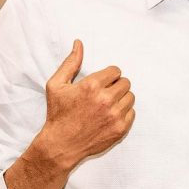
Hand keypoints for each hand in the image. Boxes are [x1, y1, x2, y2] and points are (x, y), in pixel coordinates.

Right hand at [37, 41, 134, 166]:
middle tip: (105, 93)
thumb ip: (70, 63)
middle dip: (116, 85)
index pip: (116, 71)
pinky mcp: (120, 129)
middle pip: (126, 83)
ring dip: (121, 98)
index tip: (103, 82)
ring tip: (108, 104)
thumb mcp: (56, 85)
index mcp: (91, 86)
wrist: (62, 144)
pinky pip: (132, 113)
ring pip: (131, 97)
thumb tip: (79, 43)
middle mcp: (105, 100)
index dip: (109, 75)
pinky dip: (124, 112)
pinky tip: (110, 115)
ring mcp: (115, 115)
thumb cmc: (58, 114)